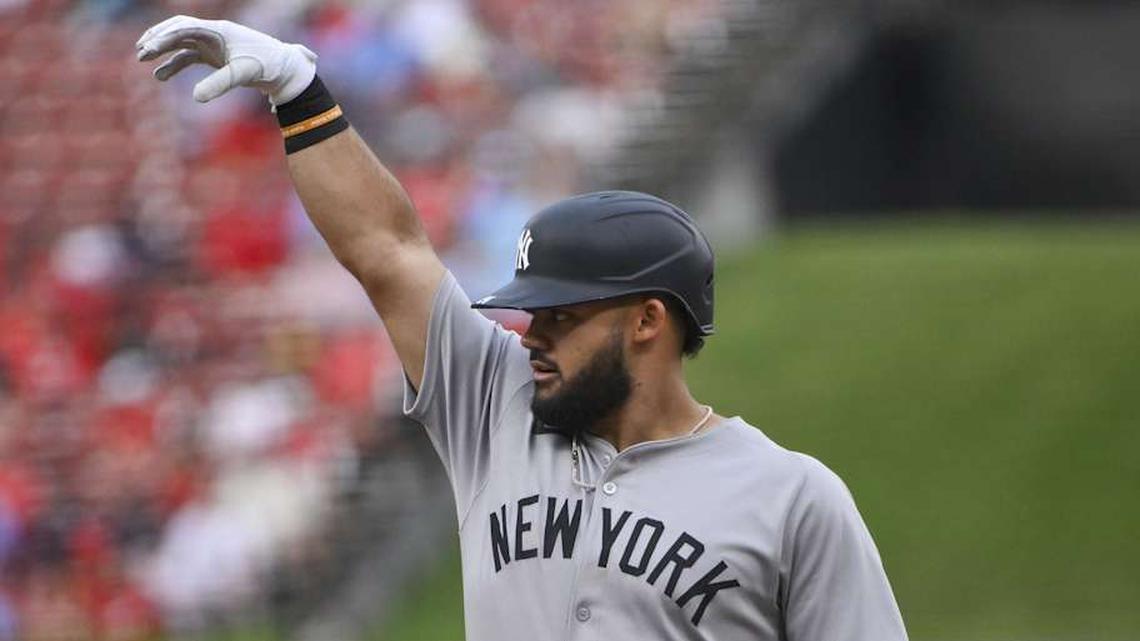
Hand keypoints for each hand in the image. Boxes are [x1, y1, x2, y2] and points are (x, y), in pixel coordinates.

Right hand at [136, 15, 316, 104]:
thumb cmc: (266, 65)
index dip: (165, 36)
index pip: (185, 27)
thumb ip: (219, 84)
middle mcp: (213, 33)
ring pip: (180, 42)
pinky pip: (188, 57)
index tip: (149, 48)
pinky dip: (174, 64)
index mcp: (219, 30)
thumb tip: (196, 98)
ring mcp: (212, 44)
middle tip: (140, 51)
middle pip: (178, 29)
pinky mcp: (214, 56)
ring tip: (142, 59)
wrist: (283, 69)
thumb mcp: (243, 74)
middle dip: (157, 38)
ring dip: (162, 49)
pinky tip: (160, 76)